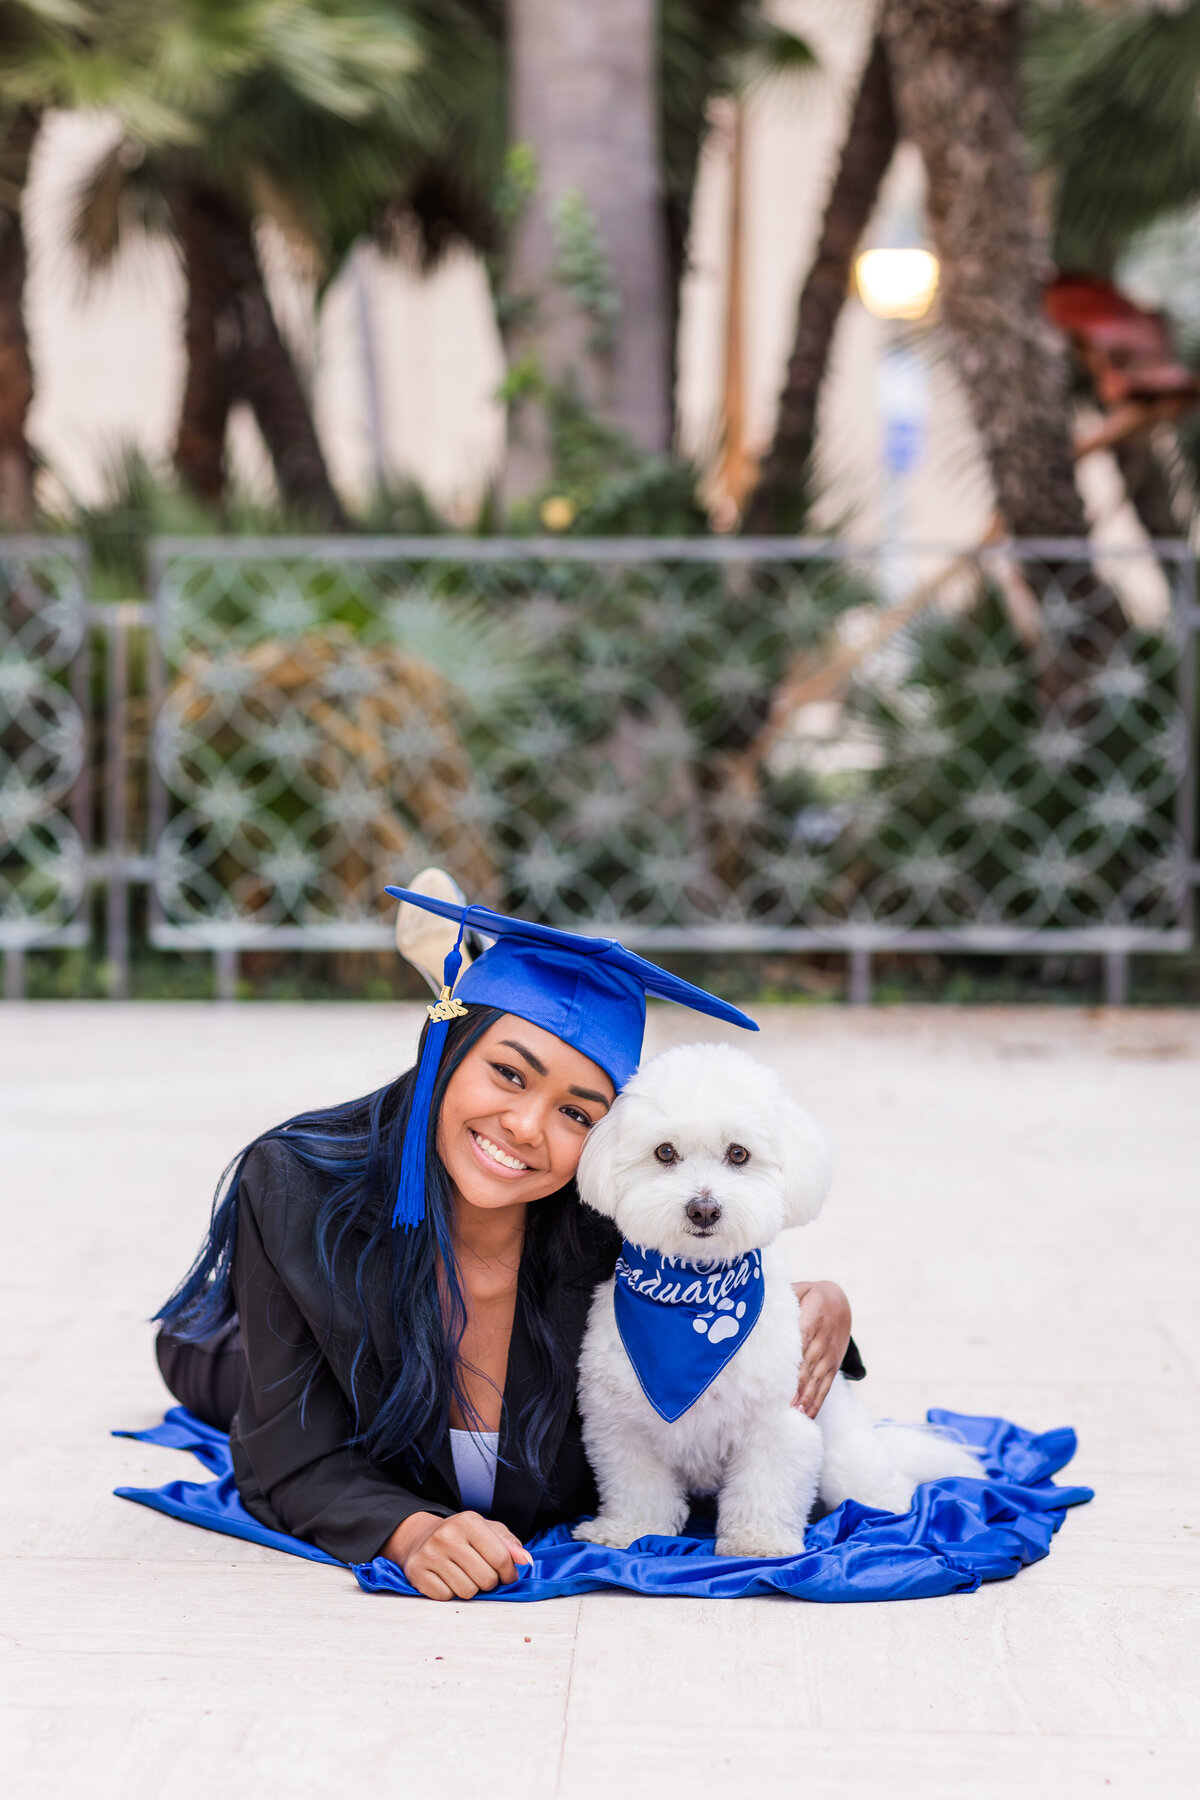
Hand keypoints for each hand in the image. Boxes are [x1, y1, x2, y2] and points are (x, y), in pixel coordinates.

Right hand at [382, 1510, 532, 1600]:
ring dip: (471, 1588)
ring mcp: (430, 1554)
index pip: (501, 1558)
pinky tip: (448, 1579)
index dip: (509, 1573)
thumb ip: (510, 1545)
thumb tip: (526, 1561)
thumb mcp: (488, 1531)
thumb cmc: (462, 1537)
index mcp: (468, 1521)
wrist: (422, 1538)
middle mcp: (447, 1535)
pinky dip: (451, 1593)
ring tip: (465, 1575)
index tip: (507, 1576)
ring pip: (467, 1591)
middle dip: (489, 1582)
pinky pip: (446, 1597)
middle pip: (485, 1578)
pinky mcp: (417, 1573)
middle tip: (482, 1574)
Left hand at [792, 1280, 851, 1418]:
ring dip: (807, 1397)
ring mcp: (829, 1355)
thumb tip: (758, 1302)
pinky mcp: (833, 1366)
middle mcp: (823, 1339)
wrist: (842, 1303)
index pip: (801, 1338)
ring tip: (795, 1414)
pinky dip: (817, 1401)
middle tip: (783, 1403)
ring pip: (818, 1379)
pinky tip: (807, 1415)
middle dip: (797, 1385)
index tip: (780, 1373)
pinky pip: (826, 1386)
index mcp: (813, 1317)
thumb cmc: (812, 1296)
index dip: (793, 1357)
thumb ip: (783, 1298)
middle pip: (809, 1364)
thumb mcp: (801, 1290)